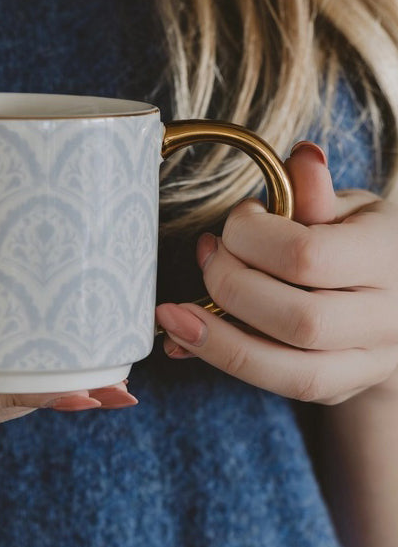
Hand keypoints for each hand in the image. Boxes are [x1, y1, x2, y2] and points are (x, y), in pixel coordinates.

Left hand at [155, 142, 397, 404]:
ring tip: (170, 313)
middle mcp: (387, 318)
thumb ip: (319, 193)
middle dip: (231, 286)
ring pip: (288, 370)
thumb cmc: (360, 243)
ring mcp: (367, 363)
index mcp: (388, 258)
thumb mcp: (350, 208)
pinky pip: (276, 386)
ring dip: (215, 340)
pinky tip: (183, 339)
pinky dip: (221, 361)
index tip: (238, 219)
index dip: (253, 237)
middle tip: (208, 255)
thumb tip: (303, 157)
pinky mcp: (336, 389)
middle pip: (298, 320)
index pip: (308, 256)